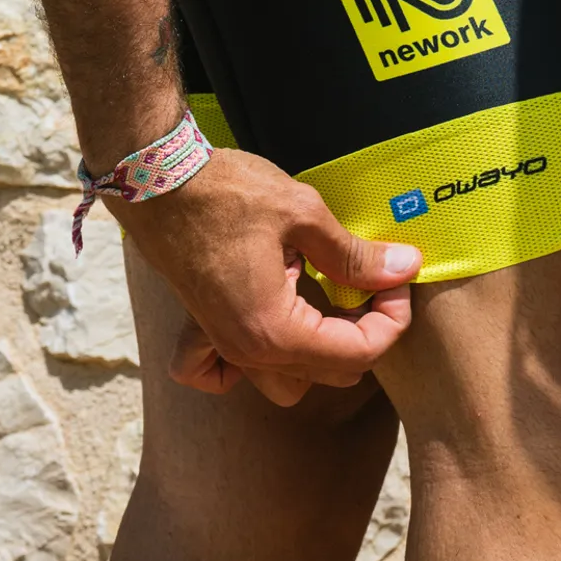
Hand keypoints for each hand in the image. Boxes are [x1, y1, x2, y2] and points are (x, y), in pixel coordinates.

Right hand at [109, 147, 421, 403]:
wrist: (156, 178)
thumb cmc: (226, 192)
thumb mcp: (304, 215)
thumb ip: (356, 254)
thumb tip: (405, 267)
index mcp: (275, 331)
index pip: (359, 353)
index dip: (393, 318)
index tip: (398, 278)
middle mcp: (247, 353)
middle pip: (331, 373)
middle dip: (365, 331)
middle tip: (373, 281)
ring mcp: (222, 346)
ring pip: (288, 382)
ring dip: (319, 351)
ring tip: (331, 300)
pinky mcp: (202, 330)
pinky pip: (220, 375)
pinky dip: (245, 367)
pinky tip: (268, 324)